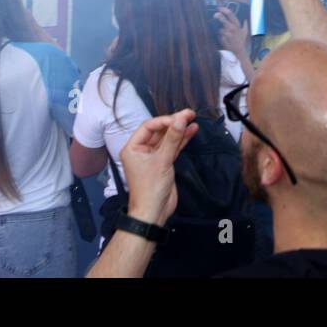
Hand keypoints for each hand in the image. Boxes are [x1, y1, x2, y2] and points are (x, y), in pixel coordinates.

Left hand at [121, 110, 198, 226]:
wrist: (153, 212)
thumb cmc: (151, 187)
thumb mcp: (162, 161)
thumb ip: (172, 139)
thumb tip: (181, 119)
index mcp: (133, 148)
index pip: (149, 127)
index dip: (165, 120)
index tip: (180, 117)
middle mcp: (141, 150)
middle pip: (159, 131)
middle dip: (174, 123)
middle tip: (190, 114)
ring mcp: (153, 157)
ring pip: (167, 139)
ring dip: (179, 131)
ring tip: (193, 120)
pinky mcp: (163, 163)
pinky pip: (172, 148)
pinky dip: (181, 140)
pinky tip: (191, 131)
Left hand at [215, 7, 249, 55]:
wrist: (238, 51)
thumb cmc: (241, 41)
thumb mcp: (245, 32)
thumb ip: (245, 25)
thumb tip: (245, 20)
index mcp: (237, 24)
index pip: (230, 14)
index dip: (224, 9)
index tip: (219, 8)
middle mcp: (232, 28)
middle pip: (223, 19)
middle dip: (218, 16)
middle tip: (214, 15)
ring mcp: (227, 33)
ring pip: (220, 28)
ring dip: (220, 30)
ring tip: (225, 34)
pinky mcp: (223, 38)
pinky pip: (219, 35)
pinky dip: (220, 36)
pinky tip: (223, 39)